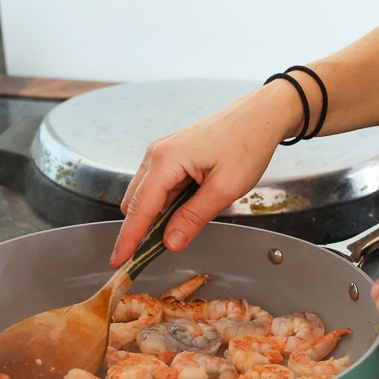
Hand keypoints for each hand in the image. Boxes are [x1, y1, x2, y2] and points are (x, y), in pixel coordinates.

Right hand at [109, 84, 299, 266]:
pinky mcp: (172, 156)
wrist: (260, 117)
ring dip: (156, 217)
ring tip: (181, 230)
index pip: (139, 208)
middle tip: (152, 255)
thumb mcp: (224, 189)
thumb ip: (194, 217)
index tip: (119, 260)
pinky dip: (166, 204)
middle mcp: (157, 154)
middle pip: (136, 203)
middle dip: (140, 230)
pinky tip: (187, 210)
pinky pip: (160, 187)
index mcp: (166, 160)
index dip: (128, 238)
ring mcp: (163, 154)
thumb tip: (170, 242)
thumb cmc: (247, 143)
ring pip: (147, 196)